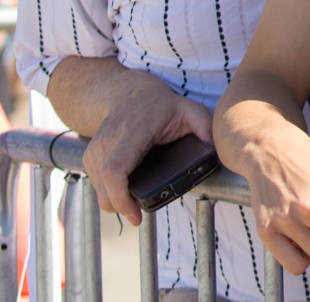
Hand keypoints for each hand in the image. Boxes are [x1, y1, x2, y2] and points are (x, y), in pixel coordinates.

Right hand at [80, 83, 213, 224]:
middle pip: (103, 186)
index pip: (115, 171)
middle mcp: (107, 142)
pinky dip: (108, 193)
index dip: (121, 198)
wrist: (129, 93)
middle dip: (119, 206)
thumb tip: (219, 151)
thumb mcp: (188, 109)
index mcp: (131, 132)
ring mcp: (95, 149)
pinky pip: (95, 183)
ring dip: (113, 201)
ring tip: (133, 207)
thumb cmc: (160, 104)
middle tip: (138, 216)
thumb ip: (205, 128)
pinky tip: (123, 195)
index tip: (136, 215)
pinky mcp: (90, 155)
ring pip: (97, 188)